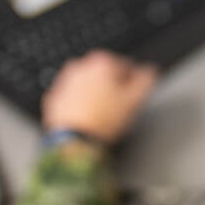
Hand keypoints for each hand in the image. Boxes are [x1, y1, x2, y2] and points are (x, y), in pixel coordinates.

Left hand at [41, 50, 158, 145]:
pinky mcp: (54, 98)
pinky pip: (72, 99)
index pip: (125, 67)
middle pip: (103, 75)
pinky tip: (87, 119)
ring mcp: (64, 82)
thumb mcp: (135, 100)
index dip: (133, 83)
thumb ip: (146, 80)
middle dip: (111, 88)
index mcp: (102, 63)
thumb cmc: (103, 120)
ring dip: (94, 95)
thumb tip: (150, 71)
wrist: (73, 141)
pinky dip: (78, 105)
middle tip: (118, 107)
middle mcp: (80, 67)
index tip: (133, 96)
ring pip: (86, 86)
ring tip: (102, 115)